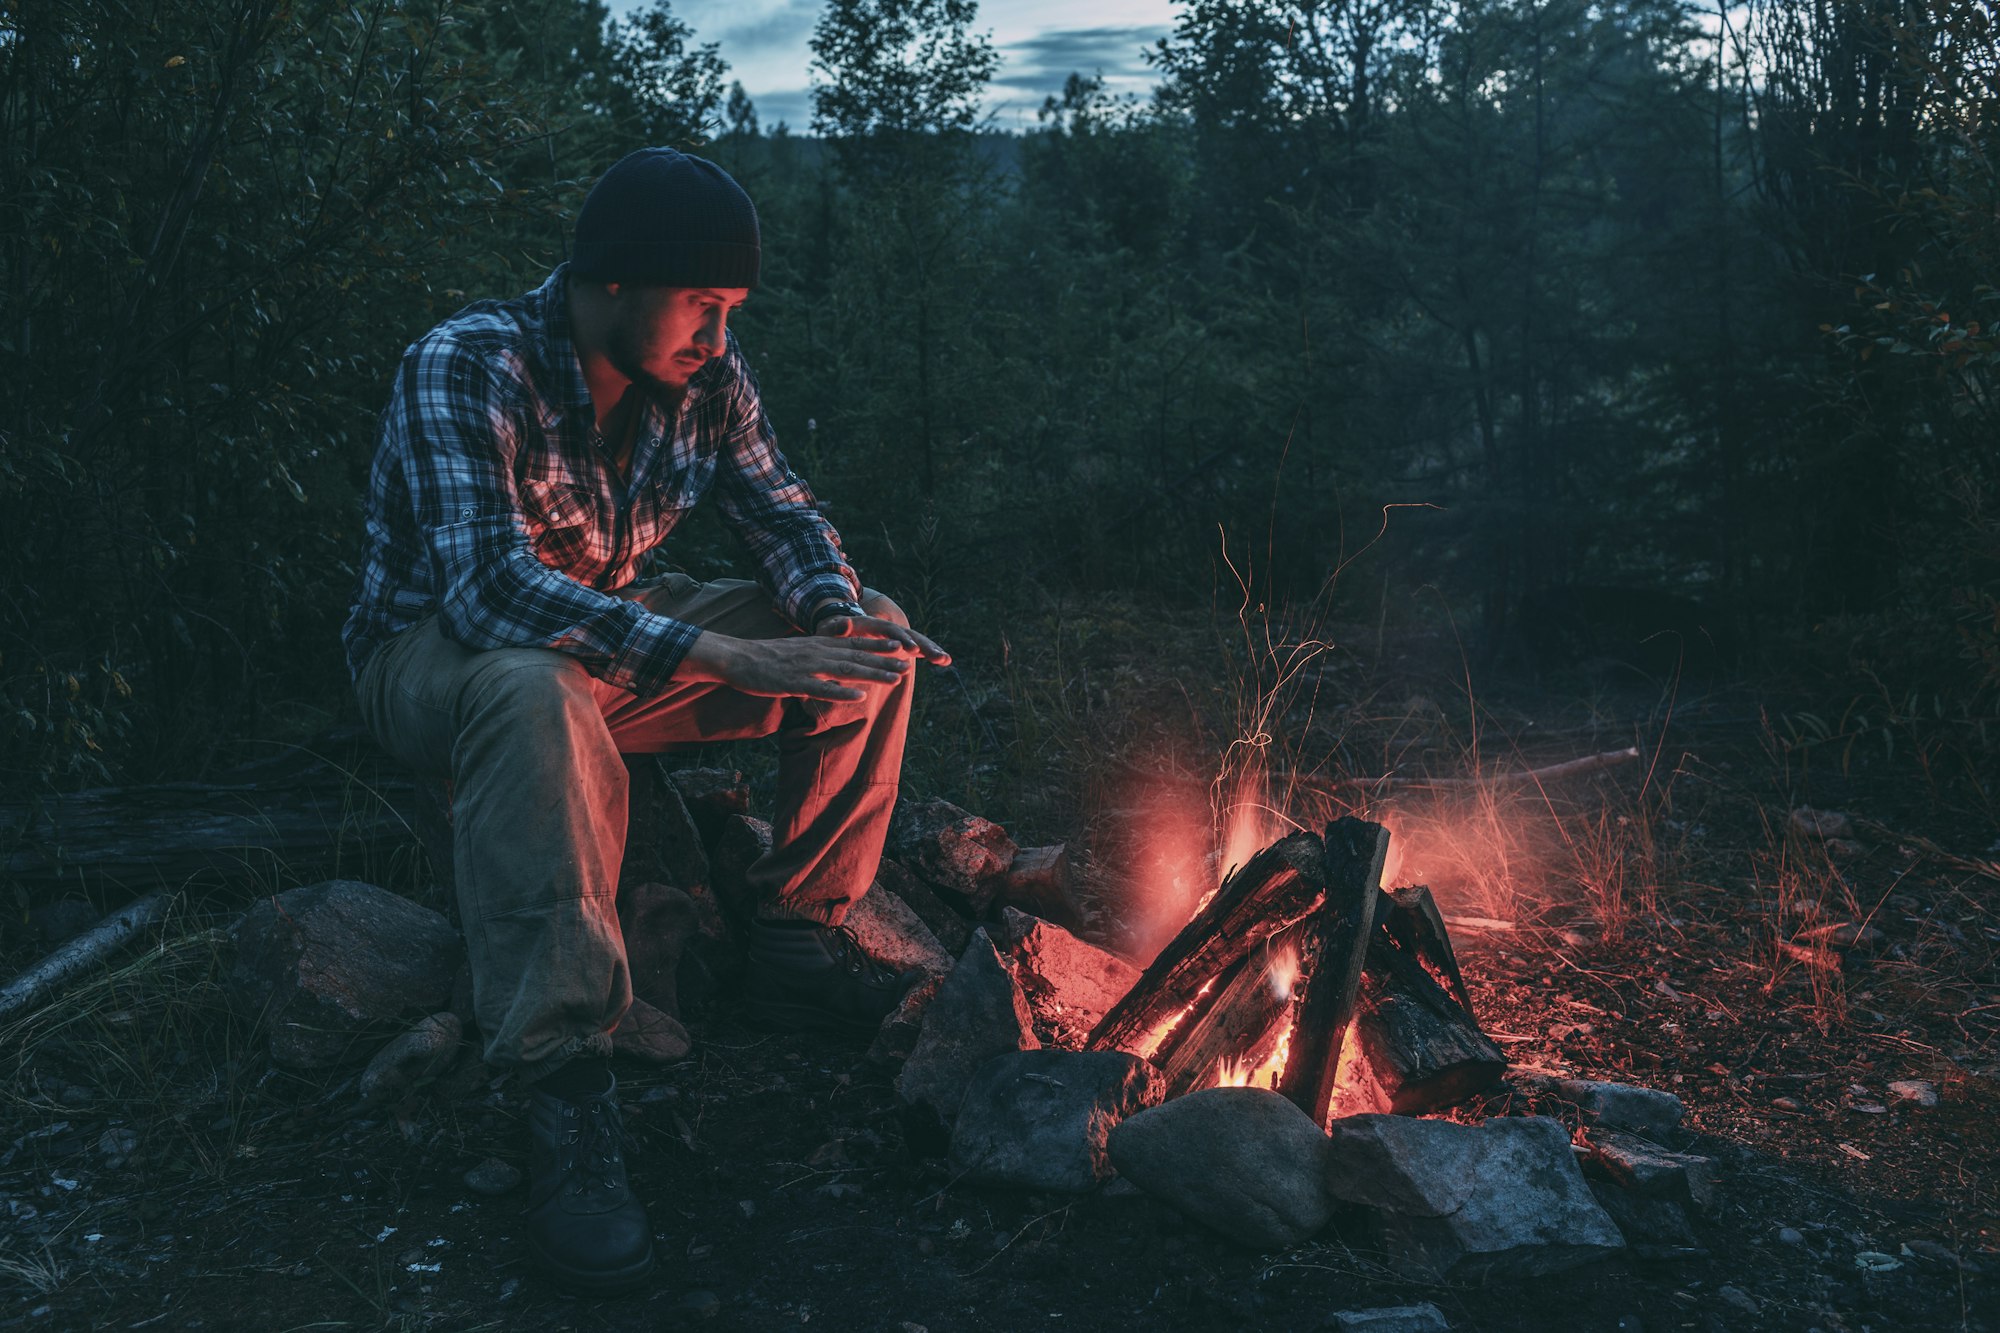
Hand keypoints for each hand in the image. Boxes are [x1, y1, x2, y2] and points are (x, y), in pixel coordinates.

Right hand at [678, 629, 910, 701]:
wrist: (736, 658)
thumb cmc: (766, 658)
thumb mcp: (796, 650)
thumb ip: (817, 653)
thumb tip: (834, 655)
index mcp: (817, 645)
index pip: (853, 643)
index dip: (878, 645)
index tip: (901, 646)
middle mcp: (816, 653)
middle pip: (856, 657)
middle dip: (884, 661)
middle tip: (908, 664)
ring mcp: (806, 667)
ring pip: (845, 671)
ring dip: (872, 674)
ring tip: (895, 679)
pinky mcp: (793, 683)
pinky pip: (821, 689)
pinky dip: (841, 694)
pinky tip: (859, 698)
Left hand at [816, 612, 951, 666]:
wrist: (837, 627)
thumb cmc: (831, 631)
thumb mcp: (829, 629)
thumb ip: (836, 627)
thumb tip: (844, 621)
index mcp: (872, 624)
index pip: (890, 631)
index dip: (901, 640)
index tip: (911, 650)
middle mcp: (887, 628)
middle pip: (909, 634)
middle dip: (924, 645)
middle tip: (938, 656)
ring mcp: (894, 637)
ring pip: (917, 641)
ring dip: (931, 649)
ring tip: (946, 660)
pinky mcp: (898, 645)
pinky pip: (916, 649)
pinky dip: (930, 653)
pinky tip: (944, 661)